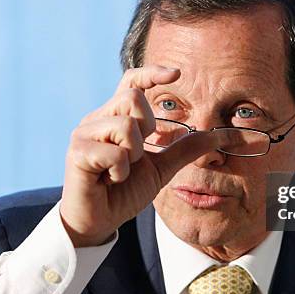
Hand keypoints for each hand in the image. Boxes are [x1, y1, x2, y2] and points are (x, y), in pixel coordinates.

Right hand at [59, 65, 218, 246]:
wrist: (100, 220)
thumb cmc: (125, 191)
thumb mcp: (162, 167)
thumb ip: (185, 149)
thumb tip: (217, 136)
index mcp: (116, 117)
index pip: (131, 82)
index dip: (152, 73)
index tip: (177, 74)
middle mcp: (97, 119)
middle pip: (132, 98)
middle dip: (146, 128)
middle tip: (137, 155)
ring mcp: (84, 134)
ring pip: (125, 125)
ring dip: (134, 155)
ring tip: (121, 171)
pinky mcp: (77, 153)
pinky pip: (115, 153)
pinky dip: (121, 171)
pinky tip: (110, 180)